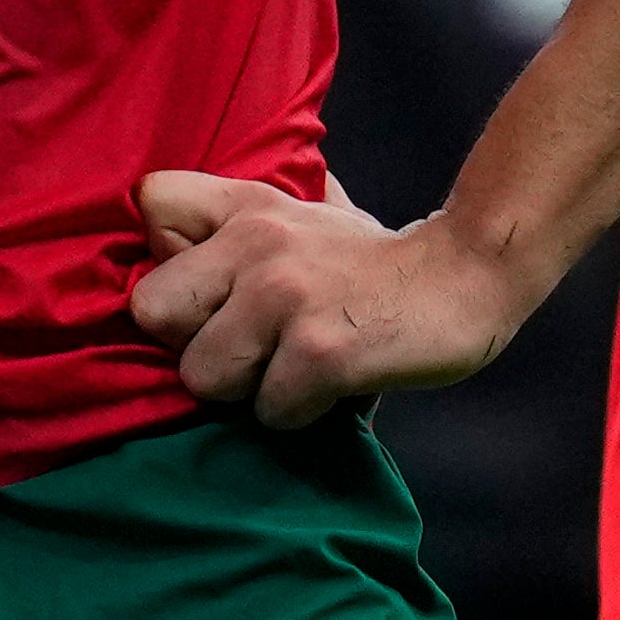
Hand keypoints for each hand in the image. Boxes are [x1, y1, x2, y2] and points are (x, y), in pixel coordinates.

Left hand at [126, 171, 531, 425]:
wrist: (468, 275)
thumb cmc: (374, 261)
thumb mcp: (306, 214)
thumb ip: (243, 218)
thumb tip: (164, 222)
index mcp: (249, 206)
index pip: (151, 204)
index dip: (164, 257)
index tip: (205, 288)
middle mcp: (257, 243)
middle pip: (153, 311)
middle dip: (193, 345)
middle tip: (245, 350)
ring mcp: (286, 297)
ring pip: (203, 377)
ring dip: (245, 392)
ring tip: (289, 373)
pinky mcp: (320, 352)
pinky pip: (267, 410)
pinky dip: (296, 415)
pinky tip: (327, 390)